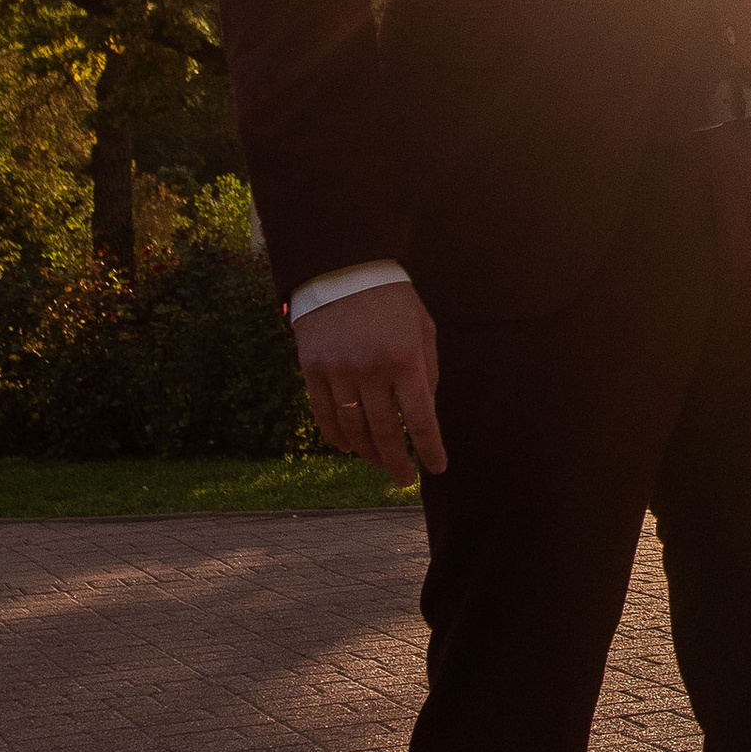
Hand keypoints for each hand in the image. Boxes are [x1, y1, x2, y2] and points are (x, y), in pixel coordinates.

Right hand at [294, 279, 444, 483]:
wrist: (342, 271)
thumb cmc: (392, 301)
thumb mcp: (423, 328)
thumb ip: (427, 371)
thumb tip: (426, 414)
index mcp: (406, 359)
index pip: (422, 418)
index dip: (430, 449)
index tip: (437, 468)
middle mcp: (371, 369)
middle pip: (386, 432)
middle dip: (397, 463)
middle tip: (404, 480)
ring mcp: (339, 371)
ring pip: (354, 429)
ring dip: (368, 453)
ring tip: (380, 464)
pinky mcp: (313, 369)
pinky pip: (324, 414)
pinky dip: (337, 437)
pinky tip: (348, 449)